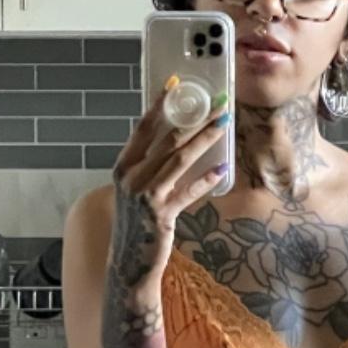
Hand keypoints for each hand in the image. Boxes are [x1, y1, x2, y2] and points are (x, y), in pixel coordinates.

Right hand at [109, 84, 230, 291]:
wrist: (128, 262)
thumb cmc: (136, 223)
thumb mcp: (135, 190)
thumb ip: (148, 166)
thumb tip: (175, 139)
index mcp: (123, 167)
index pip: (143, 129)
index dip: (159, 105)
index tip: (175, 85)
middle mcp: (131, 178)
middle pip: (168, 139)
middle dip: (196, 118)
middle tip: (217, 103)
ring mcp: (146, 196)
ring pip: (181, 159)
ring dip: (205, 138)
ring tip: (224, 123)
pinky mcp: (162, 214)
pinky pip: (189, 191)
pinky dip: (206, 179)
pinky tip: (222, 168)